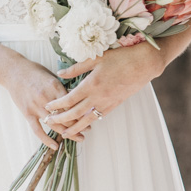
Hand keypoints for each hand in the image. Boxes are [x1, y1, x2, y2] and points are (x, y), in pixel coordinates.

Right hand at [2, 58, 89, 149]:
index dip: (82, 111)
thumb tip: (76, 97)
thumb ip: (62, 87)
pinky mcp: (27, 113)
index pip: (72, 103)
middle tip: (88, 130)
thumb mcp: (51, 75)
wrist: (13, 71)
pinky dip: (46, 140)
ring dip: (68, 133)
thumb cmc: (34, 71)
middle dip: (79, 124)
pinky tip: (55, 146)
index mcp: (55, 86)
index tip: (90, 116)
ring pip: (54, 124)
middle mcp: (46, 98)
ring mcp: (36, 107)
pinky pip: (37, 129)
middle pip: (65, 116)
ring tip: (79, 138)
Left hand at [41, 41, 163, 139]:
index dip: (57, 105)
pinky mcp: (115, 105)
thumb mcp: (97, 58)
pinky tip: (84, 125)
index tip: (47, 108)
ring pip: (87, 119)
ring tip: (64, 133)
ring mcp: (107, 102)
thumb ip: (77, 67)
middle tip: (48, 122)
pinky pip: (99, 117)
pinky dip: (89, 123)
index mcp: (92, 84)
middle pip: (75, 112)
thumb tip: (60, 73)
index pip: (70, 99)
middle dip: (60, 119)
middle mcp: (98, 96)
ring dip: (74, 127)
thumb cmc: (121, 57)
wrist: (143, 64)